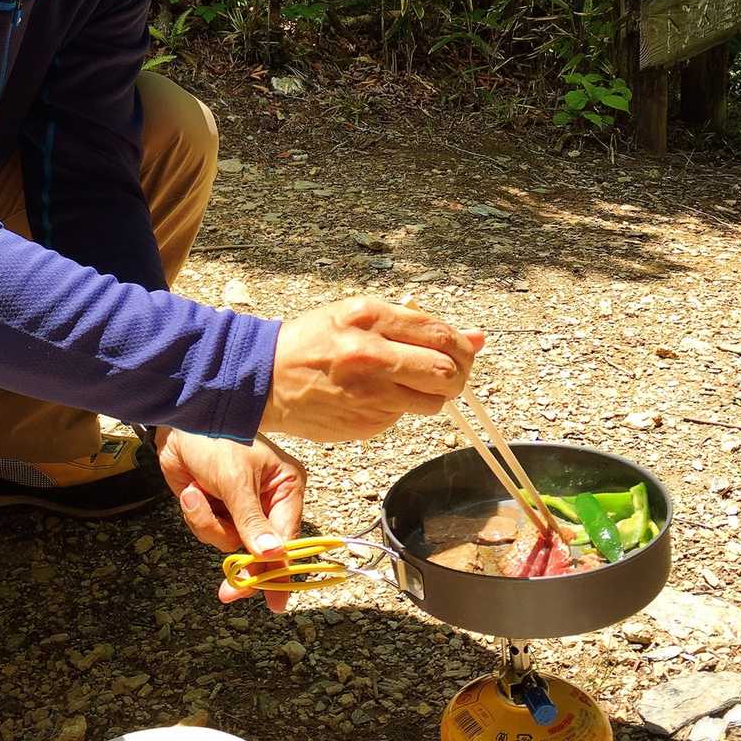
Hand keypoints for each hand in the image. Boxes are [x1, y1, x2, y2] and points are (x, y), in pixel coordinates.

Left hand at [156, 427, 305, 612]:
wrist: (179, 420)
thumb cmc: (218, 440)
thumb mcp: (237, 480)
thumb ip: (251, 520)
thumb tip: (272, 555)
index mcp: (285, 489)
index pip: (287, 538)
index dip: (280, 570)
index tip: (275, 601)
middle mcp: (267, 501)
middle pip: (260, 550)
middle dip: (242, 566)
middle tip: (229, 592)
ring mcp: (240, 507)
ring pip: (229, 542)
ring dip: (208, 523)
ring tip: (196, 494)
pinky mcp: (216, 508)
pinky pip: (209, 530)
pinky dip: (197, 514)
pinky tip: (190, 491)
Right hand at [261, 296, 484, 441]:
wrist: (263, 378)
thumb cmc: (312, 342)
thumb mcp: (358, 316)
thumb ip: (416, 325)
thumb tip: (477, 338)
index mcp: (369, 318)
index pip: (441, 333)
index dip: (461, 346)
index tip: (461, 350)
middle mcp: (371, 355)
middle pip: (447, 372)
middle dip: (457, 375)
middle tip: (447, 373)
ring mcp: (369, 394)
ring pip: (432, 401)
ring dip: (430, 395)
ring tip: (406, 384)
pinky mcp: (365, 424)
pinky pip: (402, 418)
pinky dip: (398, 409)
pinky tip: (372, 398)